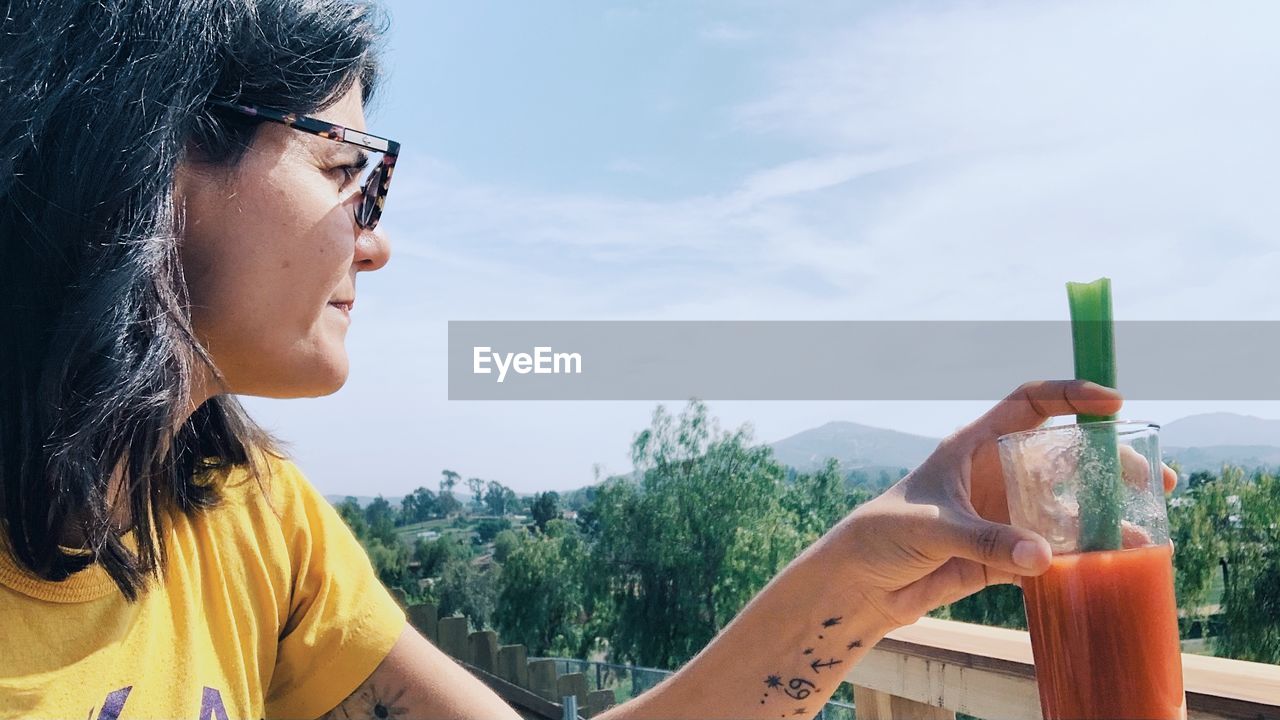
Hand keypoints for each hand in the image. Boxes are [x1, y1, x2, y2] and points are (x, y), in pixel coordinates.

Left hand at [824, 380, 1177, 628]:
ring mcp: (1005, 515)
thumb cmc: (884, 534)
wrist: (862, 583)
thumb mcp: (933, 529)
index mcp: (975, 446)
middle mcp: (997, 475)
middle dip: (1111, 462)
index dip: (1071, 396)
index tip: (1114, 404)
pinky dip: (1085, 557)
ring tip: (1147, 527)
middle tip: (1153, 479)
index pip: (1030, 404)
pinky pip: (1055, 551)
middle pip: (1065, 456)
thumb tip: (1044, 557)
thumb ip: (986, 542)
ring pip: (1067, 506)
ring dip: (1107, 514)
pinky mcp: (1006, 556)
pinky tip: (1117, 563)